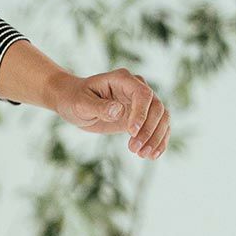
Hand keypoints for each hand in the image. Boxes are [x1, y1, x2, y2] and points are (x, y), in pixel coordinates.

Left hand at [54, 69, 169, 159]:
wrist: (74, 102)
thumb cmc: (75, 99)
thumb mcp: (82, 103)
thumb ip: (100, 107)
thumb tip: (119, 111)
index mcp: (123, 79)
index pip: (142, 94)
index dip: (141, 113)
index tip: (132, 132)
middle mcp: (136, 88)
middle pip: (156, 107)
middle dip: (149, 130)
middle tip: (134, 149)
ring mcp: (141, 102)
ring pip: (162, 118)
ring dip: (156, 138)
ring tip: (143, 155)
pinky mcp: (141, 117)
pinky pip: (157, 127)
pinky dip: (158, 141)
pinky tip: (152, 156)